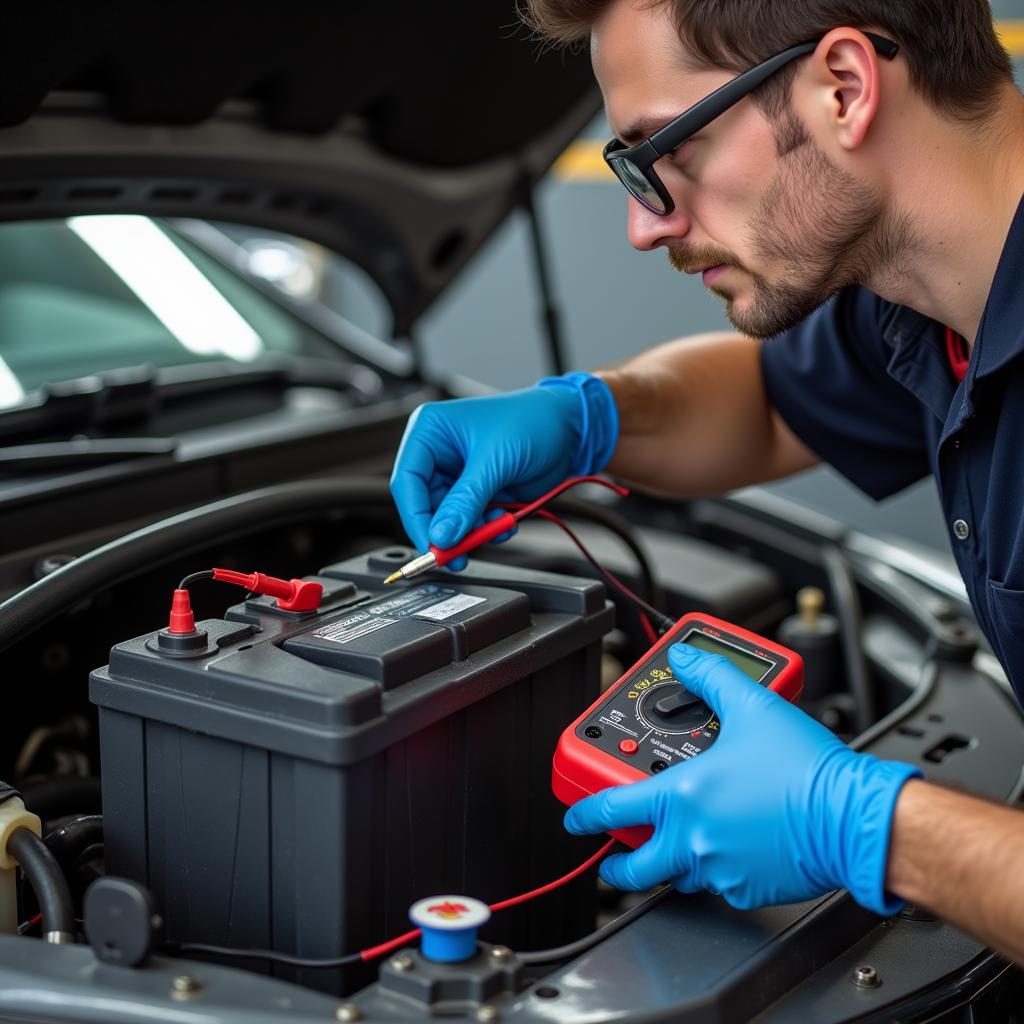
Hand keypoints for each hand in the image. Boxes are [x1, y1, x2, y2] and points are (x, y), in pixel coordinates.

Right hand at [389, 373, 617, 567]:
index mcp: (430, 431)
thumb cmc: (533, 421)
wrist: (572, 427)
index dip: (416, 517)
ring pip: (448, 518)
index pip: (407, 481)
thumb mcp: (494, 462)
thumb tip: (441, 535)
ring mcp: (459, 474)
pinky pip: (470, 521)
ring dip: (469, 531)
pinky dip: (485, 529)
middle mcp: (439, 452)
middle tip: (457, 555)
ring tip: (491, 529)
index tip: (431, 544)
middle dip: (444, 530)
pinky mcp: (479, 491)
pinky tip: (503, 523)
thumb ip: (465, 501)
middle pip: (425, 504)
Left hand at [564, 644, 920, 913]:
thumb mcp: (753, 705)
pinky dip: (720, 869)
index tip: (575, 820)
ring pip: (681, 873)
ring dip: (675, 860)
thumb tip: (686, 658)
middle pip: (636, 866)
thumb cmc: (806, 769)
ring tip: (686, 840)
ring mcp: (720, 868)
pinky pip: (721, 884)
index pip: (613, 807)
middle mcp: (694, 837)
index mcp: (684, 795)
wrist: (854, 817)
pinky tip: (735, 844)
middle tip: (615, 860)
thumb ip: (711, 678)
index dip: (585, 814)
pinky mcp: (749, 889)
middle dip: (619, 866)